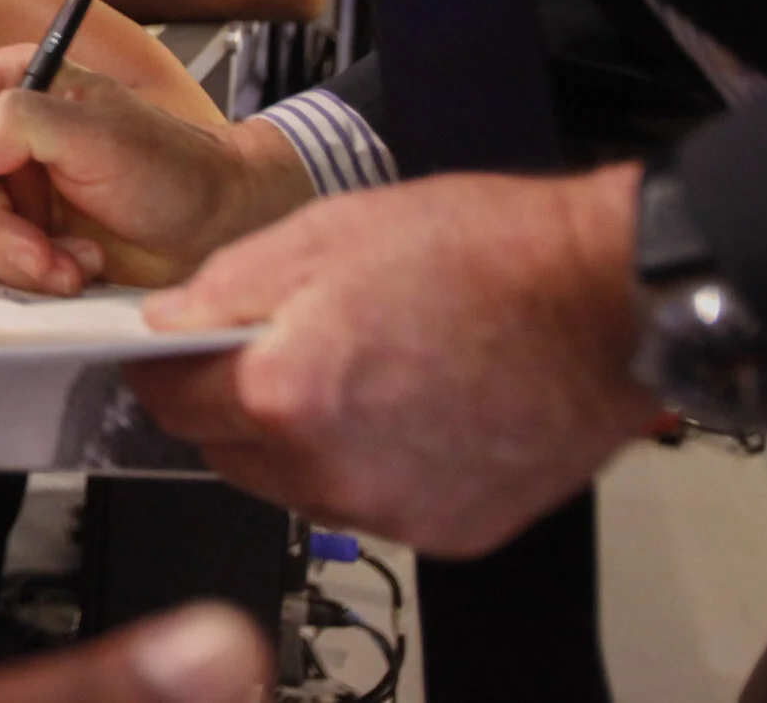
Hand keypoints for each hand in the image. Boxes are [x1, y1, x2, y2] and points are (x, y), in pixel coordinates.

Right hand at [0, 48, 308, 292]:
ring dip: (16, 258)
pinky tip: (78, 269)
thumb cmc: (175, 168)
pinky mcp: (24, 236)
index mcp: (16, 85)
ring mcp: (12, 189)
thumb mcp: (102, 133)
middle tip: (39, 251)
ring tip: (75, 263)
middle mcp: (4, 135)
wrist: (218, 228)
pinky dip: (31, 275)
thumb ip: (24, 122)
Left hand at [126, 163, 657, 556]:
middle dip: (227, 401)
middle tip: (263, 347)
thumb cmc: (486, 255)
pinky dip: (365, 463)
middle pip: (226, 451)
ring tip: (351, 367)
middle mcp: (333, 472)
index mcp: (287, 394)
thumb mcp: (325, 233)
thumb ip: (226, 287)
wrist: (608, 301)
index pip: (169, 400)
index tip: (164, 350)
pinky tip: (403, 406)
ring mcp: (395, 512)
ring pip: (293, 485)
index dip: (158, 365)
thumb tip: (165, 323)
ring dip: (294, 437)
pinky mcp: (449, 533)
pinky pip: (368, 504)